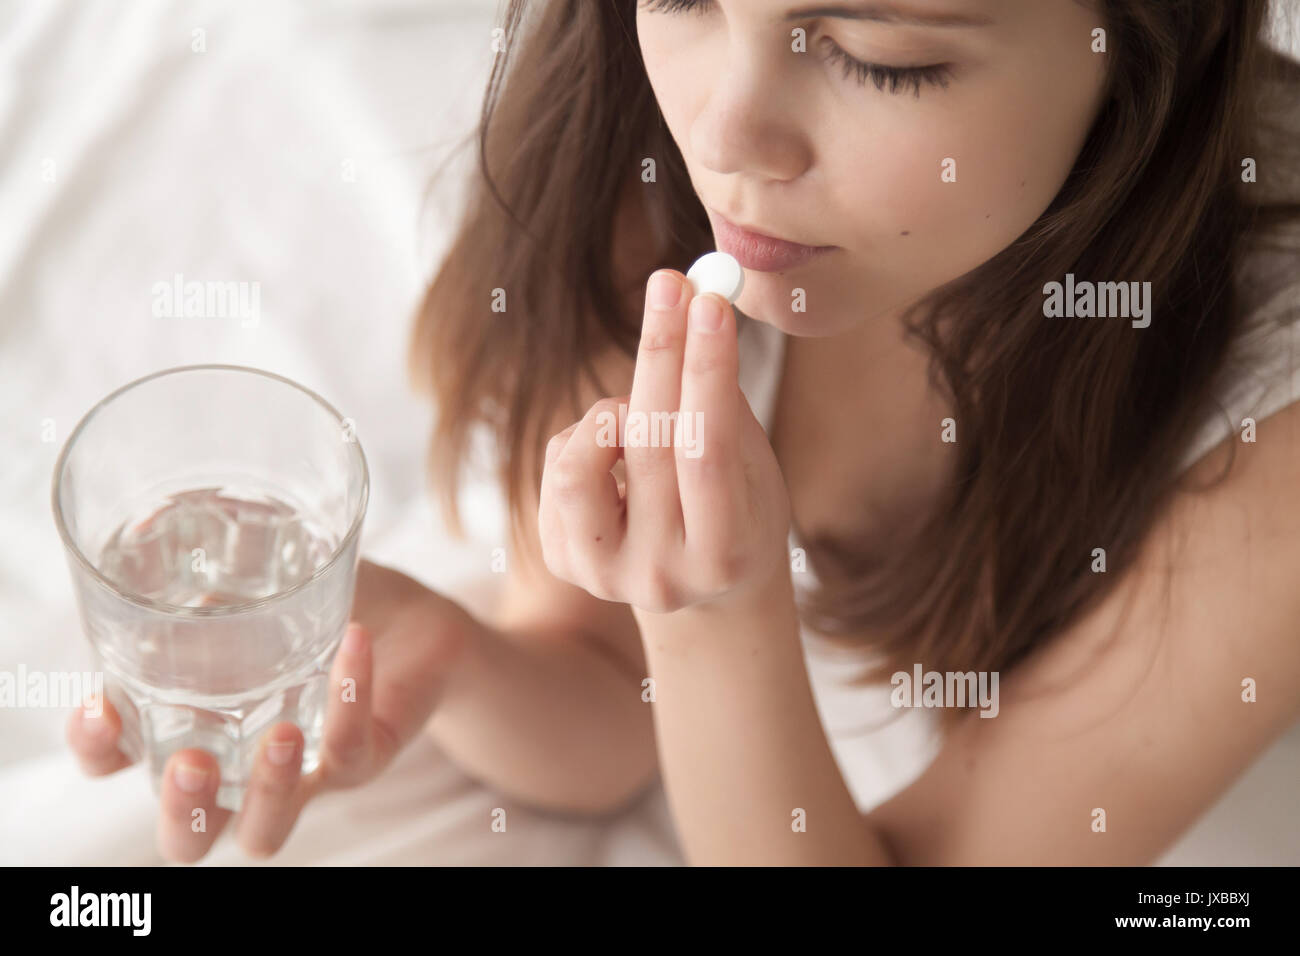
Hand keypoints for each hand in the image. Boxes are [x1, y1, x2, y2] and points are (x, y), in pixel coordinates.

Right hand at [66, 558, 472, 861]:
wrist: (416, 622)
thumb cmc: (326, 603)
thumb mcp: (269, 568)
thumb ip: (216, 547)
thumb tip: (158, 516)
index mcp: (187, 719)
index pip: (117, 758)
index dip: (99, 747)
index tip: (103, 708)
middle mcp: (235, 762)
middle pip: (184, 835)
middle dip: (180, 813)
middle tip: (191, 764)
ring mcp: (298, 772)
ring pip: (265, 831)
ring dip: (266, 792)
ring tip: (279, 734)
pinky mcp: (360, 760)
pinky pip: (350, 751)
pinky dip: (349, 699)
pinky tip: (353, 643)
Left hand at [538, 269, 790, 613]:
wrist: (701, 585)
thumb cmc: (737, 505)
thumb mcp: (752, 465)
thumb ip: (722, 400)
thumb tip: (692, 302)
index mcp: (725, 554)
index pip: (708, 449)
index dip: (707, 370)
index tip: (709, 301)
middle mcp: (662, 576)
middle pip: (649, 444)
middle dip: (662, 353)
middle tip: (671, 285)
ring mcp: (606, 575)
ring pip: (582, 459)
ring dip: (613, 410)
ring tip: (639, 413)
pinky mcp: (563, 561)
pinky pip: (559, 466)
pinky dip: (587, 437)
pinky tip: (616, 452)